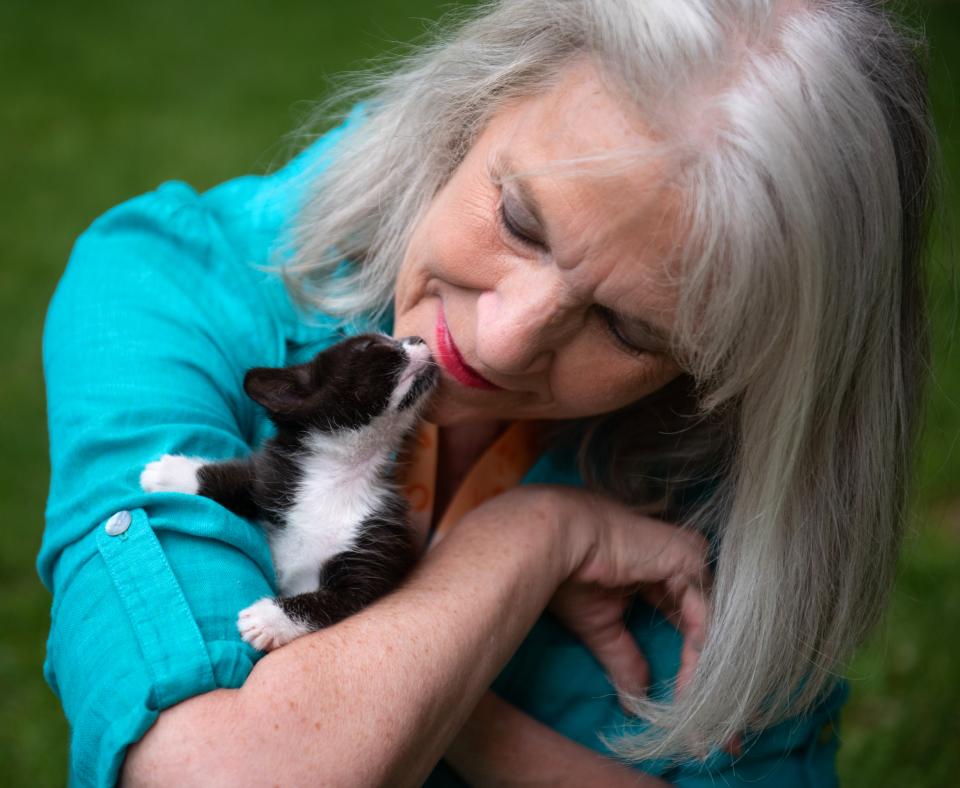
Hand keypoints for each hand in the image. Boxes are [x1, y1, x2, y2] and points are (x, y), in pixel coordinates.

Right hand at [543, 487, 710, 705]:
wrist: (553, 541)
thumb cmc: (569, 573)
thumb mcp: (602, 627)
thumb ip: (625, 659)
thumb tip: (637, 701)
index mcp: (660, 572)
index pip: (687, 624)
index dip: (692, 670)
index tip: (695, 717)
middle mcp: (682, 565)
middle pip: (709, 628)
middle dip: (713, 682)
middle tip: (720, 735)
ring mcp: (689, 560)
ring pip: (712, 627)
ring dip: (708, 678)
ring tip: (703, 722)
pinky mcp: (689, 560)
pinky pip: (706, 617)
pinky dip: (701, 658)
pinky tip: (691, 688)